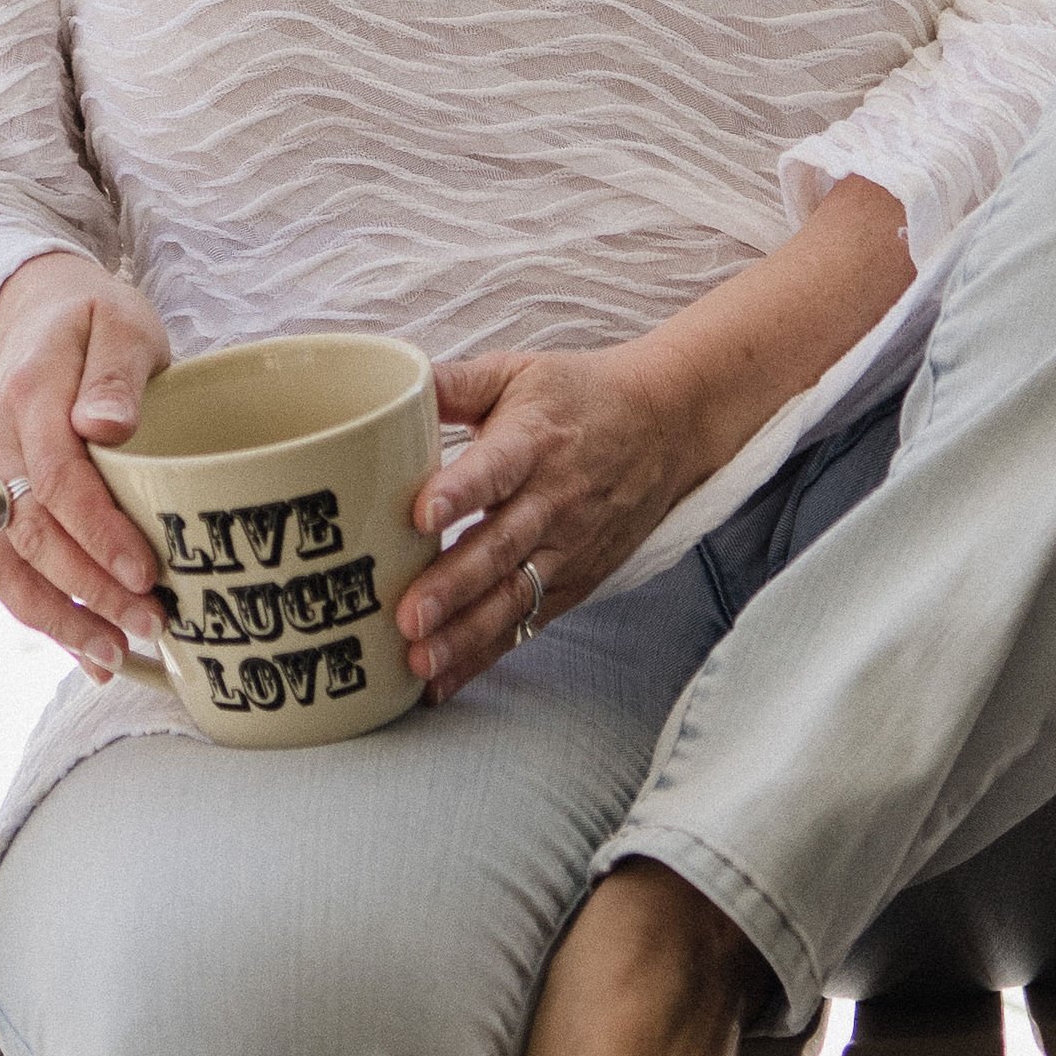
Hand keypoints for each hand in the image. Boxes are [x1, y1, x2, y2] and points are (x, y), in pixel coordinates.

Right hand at [0, 252, 171, 680]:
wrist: (30, 314)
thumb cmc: (92, 321)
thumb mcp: (119, 322)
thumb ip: (116, 372)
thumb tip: (107, 426)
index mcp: (28, 396)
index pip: (57, 478)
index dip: (99, 533)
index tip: (146, 572)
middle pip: (31, 535)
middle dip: (90, 591)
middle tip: (151, 623)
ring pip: (3, 567)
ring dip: (58, 620)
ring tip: (115, 656)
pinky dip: (38, 616)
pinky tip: (86, 648)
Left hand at [397, 343, 706, 697]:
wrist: (666, 426)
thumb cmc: (580, 397)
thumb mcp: (518, 373)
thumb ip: (452, 384)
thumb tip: (389, 385)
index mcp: (532, 441)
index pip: (496, 468)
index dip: (460, 491)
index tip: (421, 513)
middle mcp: (551, 500)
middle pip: (500, 547)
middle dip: (453, 586)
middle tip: (408, 616)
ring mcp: (565, 548)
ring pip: (513, 596)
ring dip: (465, 634)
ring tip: (420, 661)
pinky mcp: (572, 582)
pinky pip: (526, 624)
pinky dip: (484, 655)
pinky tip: (441, 682)